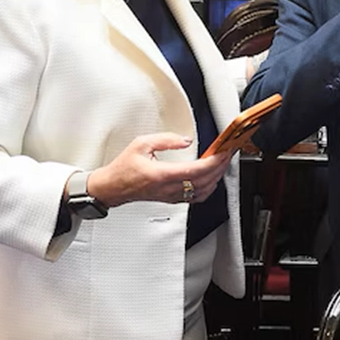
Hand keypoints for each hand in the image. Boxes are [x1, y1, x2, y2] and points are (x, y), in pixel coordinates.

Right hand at [84, 133, 232, 208]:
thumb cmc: (123, 169)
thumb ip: (166, 140)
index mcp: (162, 175)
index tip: (223, 152)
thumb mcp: (141, 144)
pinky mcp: (172, 199)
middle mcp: (169, 188)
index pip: (196, 171)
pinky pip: (196, 197)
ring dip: (217, 176)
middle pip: (205, 181)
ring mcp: (172, 196)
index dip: (214, 162)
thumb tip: (186, 140)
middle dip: (220, 166)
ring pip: (203, 191)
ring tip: (222, 163)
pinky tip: (212, 178)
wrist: (111, 188)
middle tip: (228, 153)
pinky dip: (209, 187)